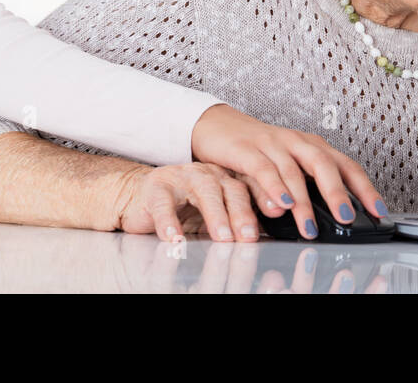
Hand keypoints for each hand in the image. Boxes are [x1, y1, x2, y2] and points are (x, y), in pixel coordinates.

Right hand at [103, 161, 260, 241]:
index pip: (249, 188)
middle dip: (242, 213)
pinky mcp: (156, 187)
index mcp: (224, 179)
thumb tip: (257, 244)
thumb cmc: (179, 209)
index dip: (264, 200)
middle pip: (231, 189)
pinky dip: (169, 221)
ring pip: (204, 191)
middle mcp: (207, 174)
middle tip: (248, 236)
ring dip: (215, 214)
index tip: (279, 215)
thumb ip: (231, 227)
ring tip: (221, 236)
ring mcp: (182, 177)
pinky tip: (173, 238)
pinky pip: (164, 203)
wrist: (138, 198)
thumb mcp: (209, 219)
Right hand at [189, 104, 388, 239]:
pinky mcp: (247, 149)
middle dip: (338, 194)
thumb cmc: (259, 151)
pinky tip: (282, 203)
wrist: (218, 126)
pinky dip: (274, 187)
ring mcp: (272, 144)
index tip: (379, 212)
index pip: (346, 166)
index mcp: (313, 146)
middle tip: (347, 218)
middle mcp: (297, 142)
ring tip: (310, 226)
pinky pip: (264, 168)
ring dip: (304, 202)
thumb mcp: (289, 168)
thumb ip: (308, 189)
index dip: (364, 189)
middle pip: (324, 165)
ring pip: (294, 171)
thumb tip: (332, 219)